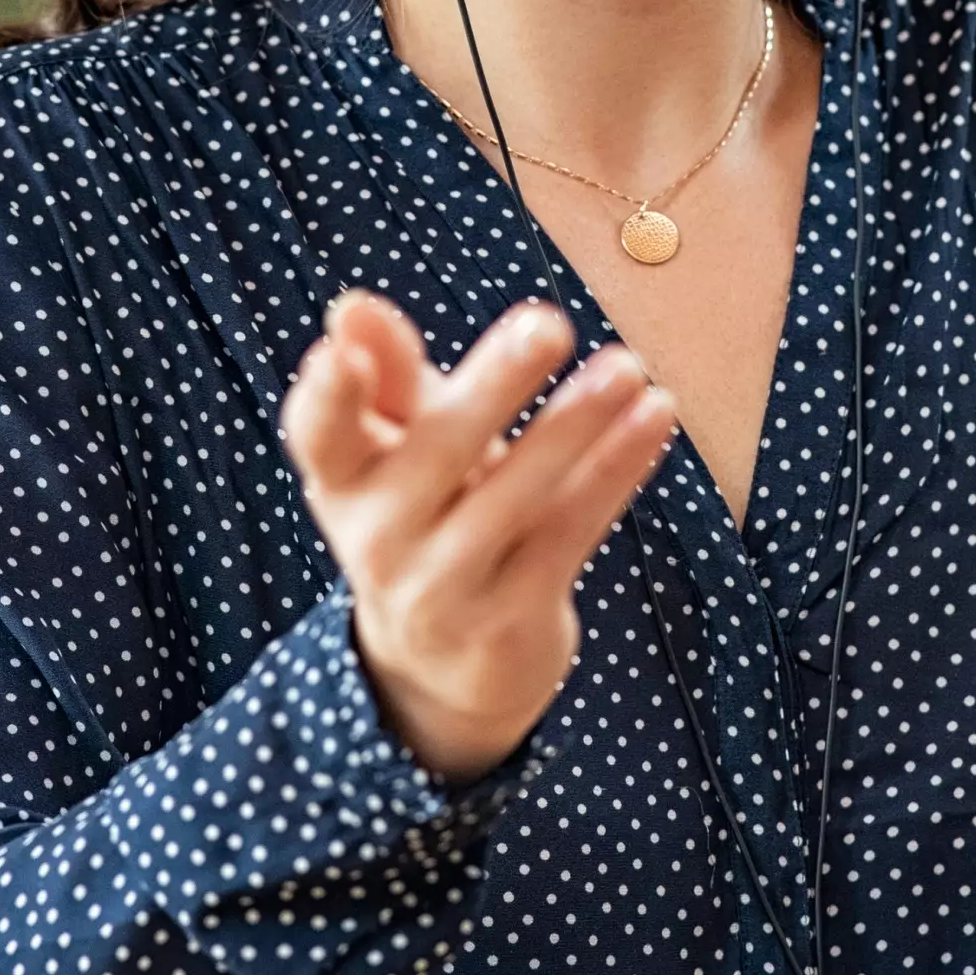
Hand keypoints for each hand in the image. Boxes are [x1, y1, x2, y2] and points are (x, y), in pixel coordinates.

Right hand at [280, 291, 674, 783]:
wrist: (448, 666)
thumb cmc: (427, 515)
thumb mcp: (400, 448)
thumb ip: (389, 377)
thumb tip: (352, 307)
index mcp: (343, 482)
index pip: (320, 436)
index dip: (324, 396)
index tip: (339, 351)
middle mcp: (379, 540)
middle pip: (435, 453)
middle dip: (493, 387)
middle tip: (549, 323)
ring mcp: (444, 588)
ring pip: (514, 497)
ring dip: (574, 427)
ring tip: (626, 367)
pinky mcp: (512, 618)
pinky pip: (569, 532)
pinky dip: (615, 471)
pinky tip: (655, 416)